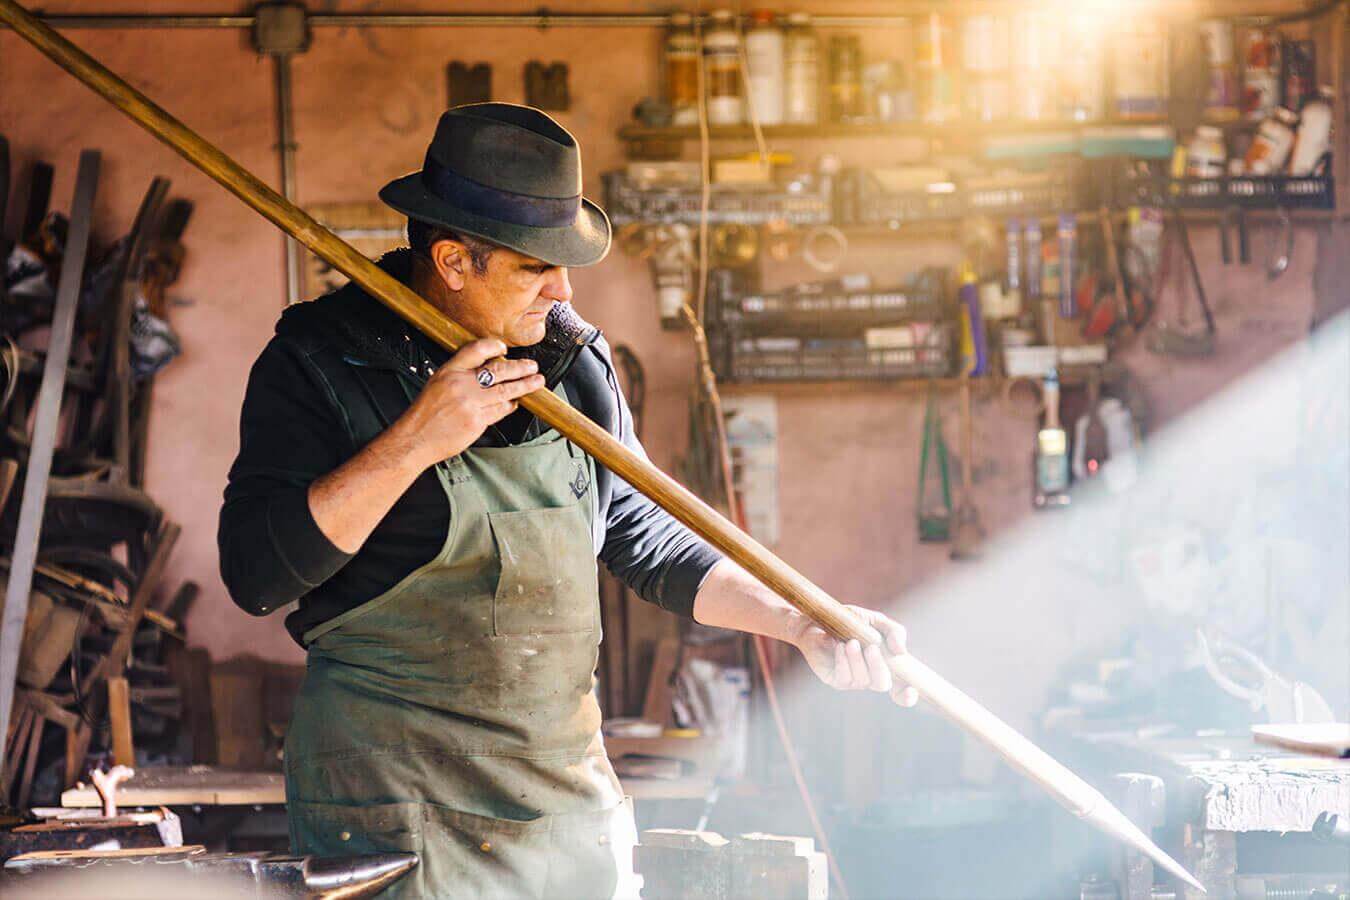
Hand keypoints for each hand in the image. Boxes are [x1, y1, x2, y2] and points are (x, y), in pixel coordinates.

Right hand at [393, 338, 544, 468]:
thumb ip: (459, 375)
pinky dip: (510, 405)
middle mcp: (461, 385)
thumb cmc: (424, 414)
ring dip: (524, 385)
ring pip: (506, 391)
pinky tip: (515, 402)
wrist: (414, 439)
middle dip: (520, 367)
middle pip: (498, 370)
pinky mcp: (477, 422)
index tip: (504, 348)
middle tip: (532, 366)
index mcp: (448, 372)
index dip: (494, 346)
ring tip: (536, 381)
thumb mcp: (436, 384)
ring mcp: (471, 404)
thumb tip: (485, 369)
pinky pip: (500, 411)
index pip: (476, 350)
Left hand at [790, 605, 917, 707]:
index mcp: (883, 666)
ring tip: (851, 641)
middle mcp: (869, 677)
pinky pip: (844, 677)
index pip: (899, 690)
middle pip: (881, 684)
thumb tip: (901, 651)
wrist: (815, 621)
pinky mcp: (835, 680)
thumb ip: (894, 631)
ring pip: (862, 680)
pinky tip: (840, 646)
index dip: (907, 696)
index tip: (911, 690)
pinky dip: (844, 661)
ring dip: (858, 660)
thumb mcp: (874, 620)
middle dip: (878, 667)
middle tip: (872, 647)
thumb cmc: (847, 621)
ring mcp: (852, 680)